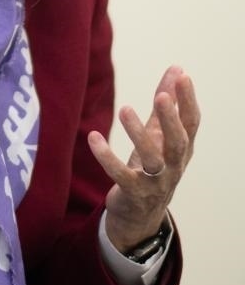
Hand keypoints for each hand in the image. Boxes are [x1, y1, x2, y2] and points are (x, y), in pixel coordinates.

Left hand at [87, 66, 199, 253]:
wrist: (140, 215)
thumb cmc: (151, 166)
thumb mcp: (159, 134)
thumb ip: (166, 104)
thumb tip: (177, 69)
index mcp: (181, 149)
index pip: (191, 123)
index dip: (188, 100)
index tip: (183, 76)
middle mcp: (173, 166)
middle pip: (177, 143)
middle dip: (170, 119)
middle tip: (161, 96)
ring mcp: (155, 182)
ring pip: (152, 159)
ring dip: (138, 134)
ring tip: (125, 109)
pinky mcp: (133, 193)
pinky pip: (120, 175)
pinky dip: (107, 157)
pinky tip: (94, 138)